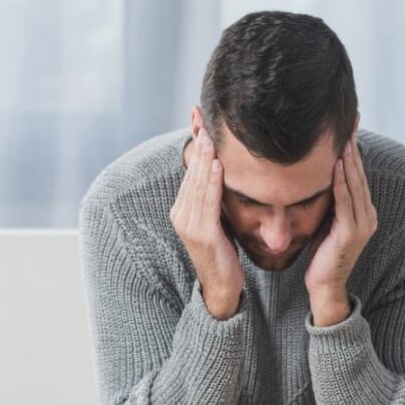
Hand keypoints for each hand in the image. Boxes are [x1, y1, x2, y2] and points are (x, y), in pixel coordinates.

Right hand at [170, 128, 243, 319]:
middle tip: (201, 117)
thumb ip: (214, 198)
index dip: (194, 145)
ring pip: (198, 184)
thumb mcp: (218, 220)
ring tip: (210, 135)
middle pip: (191, 172)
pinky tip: (218, 165)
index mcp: (182, 209)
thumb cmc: (223, 252)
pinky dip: (212, 182)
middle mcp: (180, 213)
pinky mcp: (201, 233)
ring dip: (204, 158)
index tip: (198, 120)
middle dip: (197, 144)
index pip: (190, 171)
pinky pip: (208, 202)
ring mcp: (188, 223)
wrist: (222, 287)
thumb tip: (222, 170)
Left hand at [305, 133, 377, 326]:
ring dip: (349, 160)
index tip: (348, 128)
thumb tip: (318, 176)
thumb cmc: (322, 253)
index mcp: (364, 212)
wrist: (324, 285)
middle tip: (351, 122)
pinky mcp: (351, 232)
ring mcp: (362, 224)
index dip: (354, 151)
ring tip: (344, 137)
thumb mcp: (327, 221)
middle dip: (354, 147)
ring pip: (355, 184)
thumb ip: (330, 200)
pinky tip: (336, 165)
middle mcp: (368, 215)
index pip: (358, 175)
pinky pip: (346, 201)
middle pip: (360, 174)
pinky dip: (341, 182)